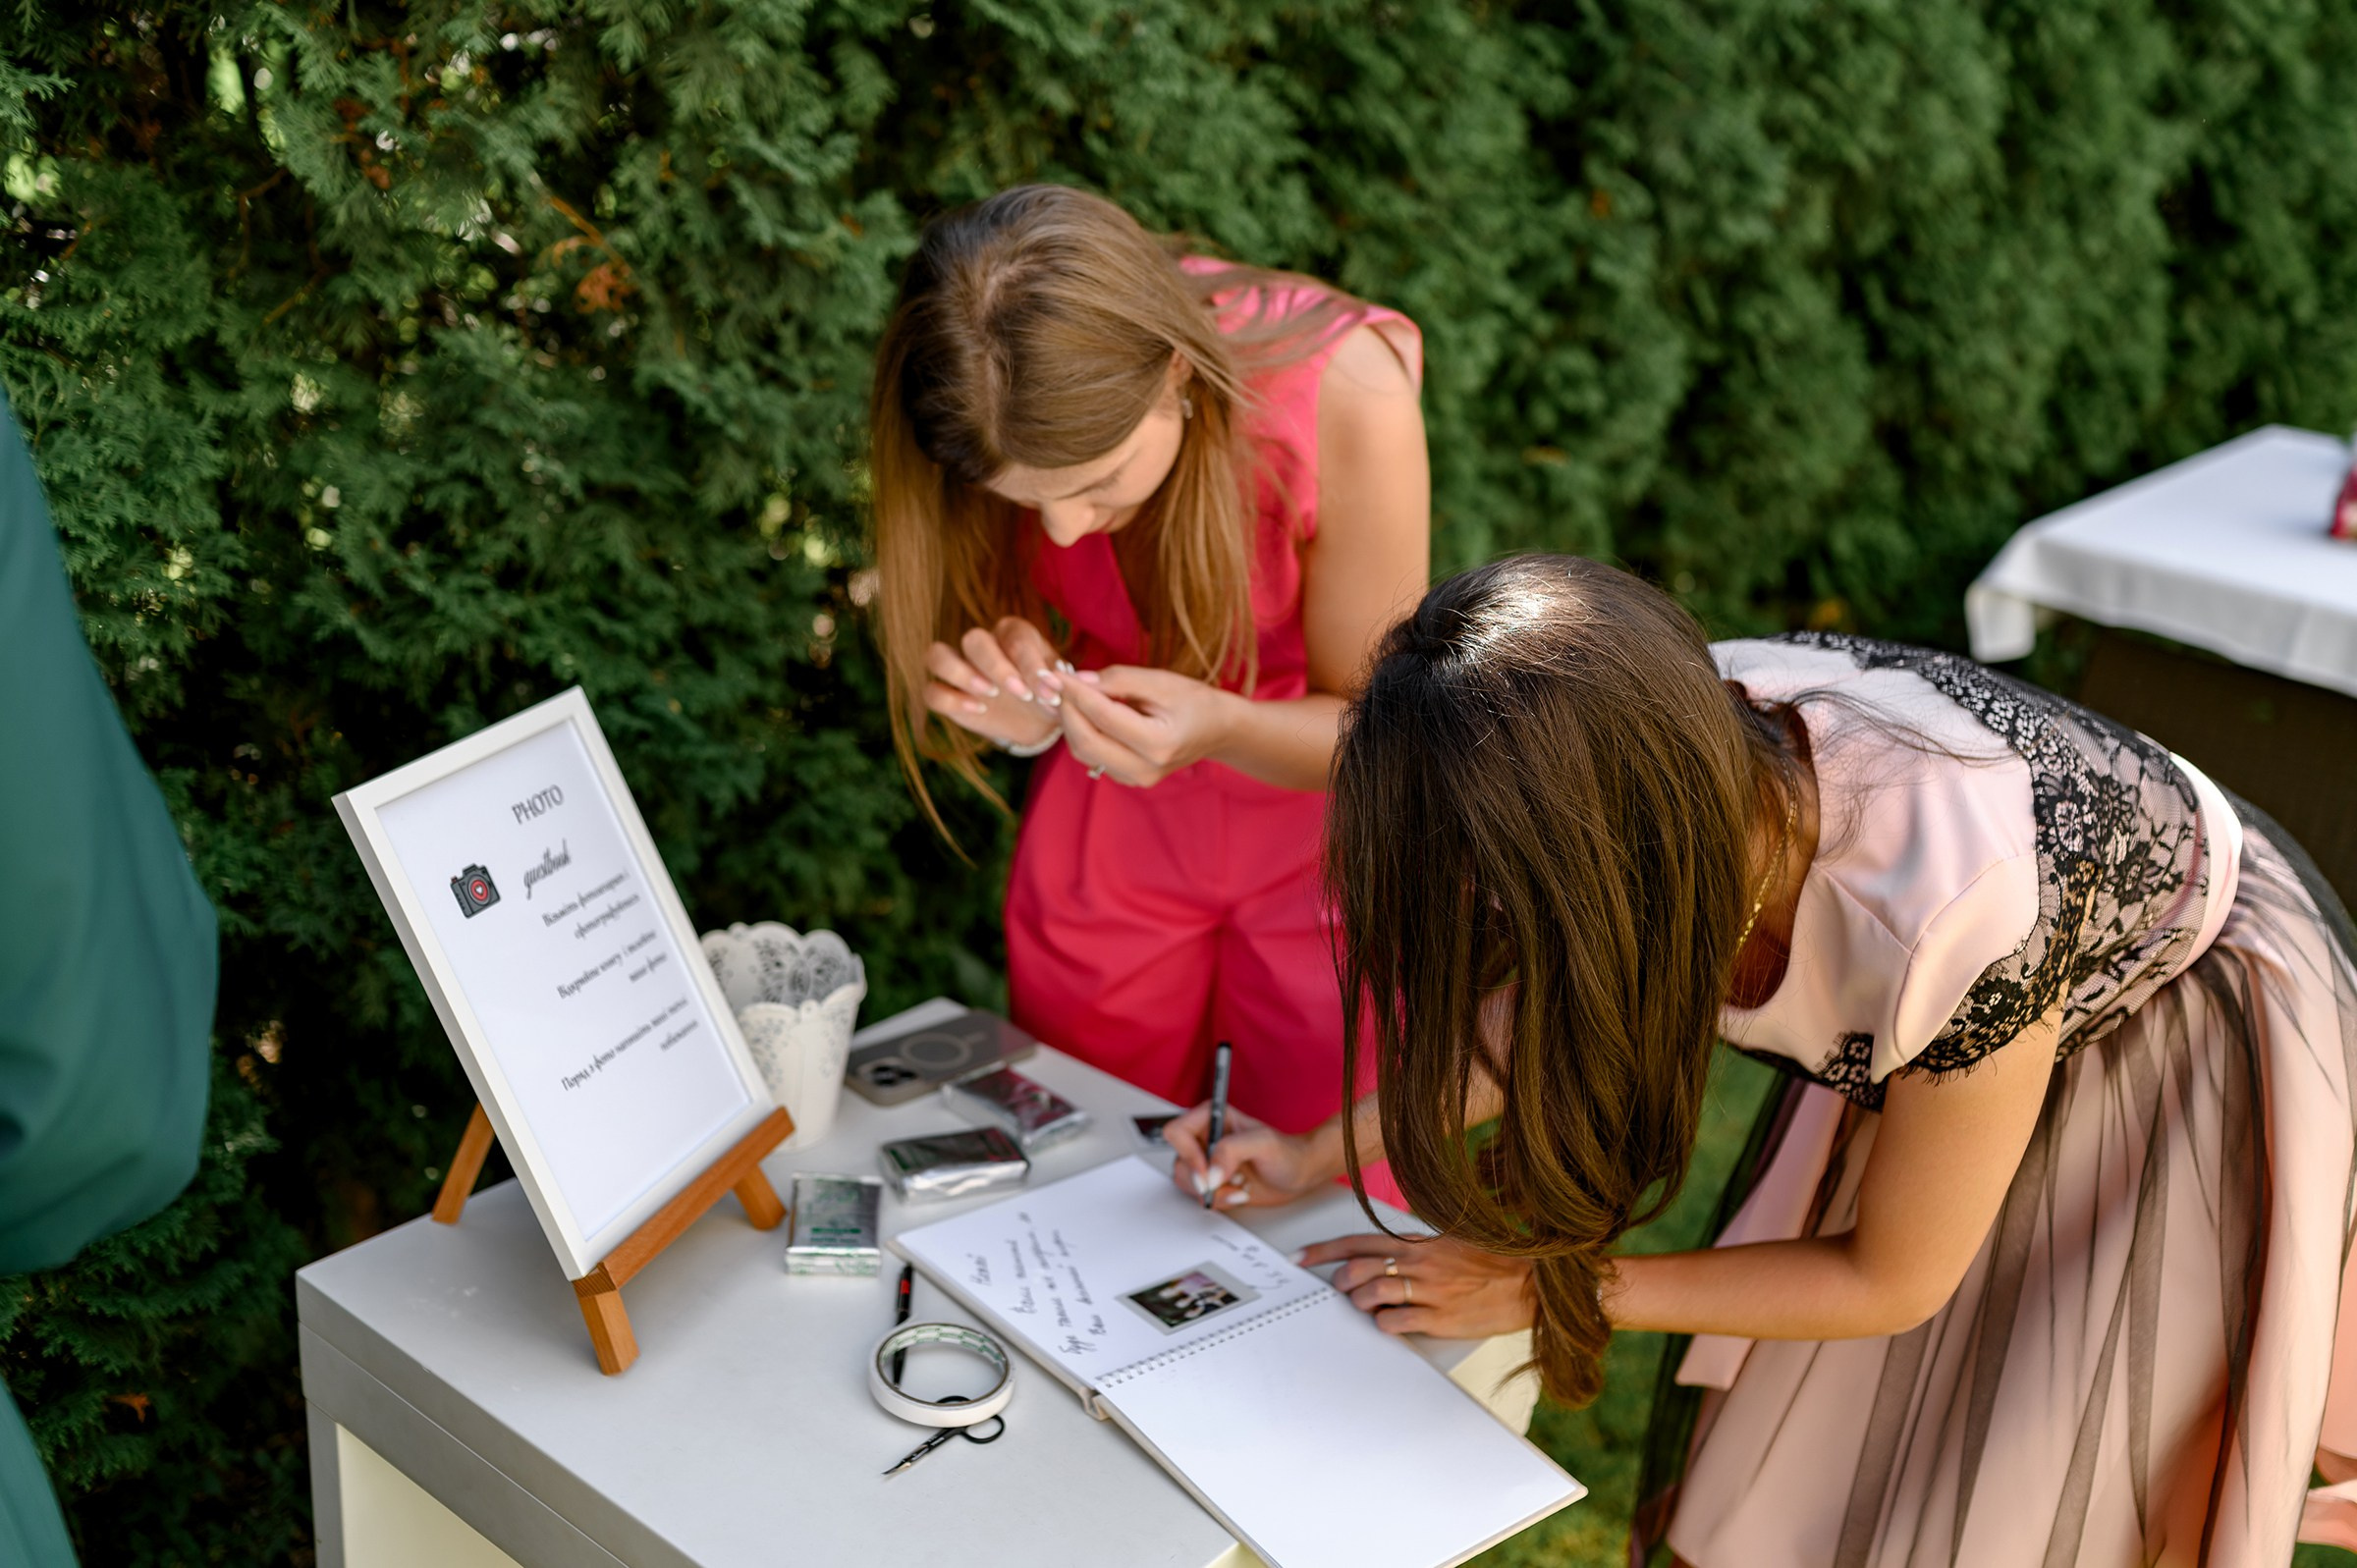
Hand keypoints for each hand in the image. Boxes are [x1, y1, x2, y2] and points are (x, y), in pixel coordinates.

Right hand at [922, 617, 1063, 748]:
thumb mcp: (1059, 685)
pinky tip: (978, 710)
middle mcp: (981, 642)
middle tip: (1021, 694)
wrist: (1036, 718)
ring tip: (990, 695)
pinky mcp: (944, 692)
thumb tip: (1057, 683)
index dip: (1032, 665)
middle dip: (997, 667)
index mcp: (1013, 631)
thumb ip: (1056, 682)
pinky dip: (950, 700)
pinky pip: (932, 691)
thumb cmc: (1047, 692)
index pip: (1016, 639)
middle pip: (974, 640)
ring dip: (962, 674)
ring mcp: (958, 666)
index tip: (1050, 691)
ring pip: (937, 656)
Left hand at [1045, 664, 1240, 787]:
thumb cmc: (1192, 700)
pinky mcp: (1128, 779)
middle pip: (1085, 741)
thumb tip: (1076, 680)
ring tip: (1072, 694)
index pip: (1102, 716)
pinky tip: (1086, 712)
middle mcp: (1145, 769)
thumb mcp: (1160, 681)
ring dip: (1071, 722)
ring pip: (1084, 752)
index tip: (1054, 672)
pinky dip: (1082, 733)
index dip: (1074, 692)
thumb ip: (1118, 679)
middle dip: (1066, 710)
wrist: (1217, 730)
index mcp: (1159, 743)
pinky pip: (1092, 757)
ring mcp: (1136, 779)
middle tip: (1058, 683)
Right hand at [1163, 1105, 1342, 1209]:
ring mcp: (1208, 1162)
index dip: (1188, 1154)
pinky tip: (1239, 1193)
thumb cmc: (1288, 1152)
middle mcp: (1206, 1138)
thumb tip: (1209, 1172)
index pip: (1177, 1131)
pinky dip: (1219, 1200)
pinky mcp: (1213, 1182)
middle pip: (1179, 1161)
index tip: (1207, 1171)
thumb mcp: (1264, 1143)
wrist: (1300, 1175)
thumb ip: (1232, 1150)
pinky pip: (1200, 1196)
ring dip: (1213, 1192)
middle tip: (1224, 1183)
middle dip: (1202, 1179)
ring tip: (1238, 1187)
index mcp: (1213, 1117)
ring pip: (1186, 1181)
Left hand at [1298, 1233, 1535, 1338]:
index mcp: (1417, 1242)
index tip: (1300, 1258)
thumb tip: (1376, 1260)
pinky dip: (1383, 1325)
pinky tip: (1390, 1324)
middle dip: (1338, 1282)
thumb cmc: (1487, 1265)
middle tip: (1339, 1292)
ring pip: (1370, 1295)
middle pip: (1357, 1268)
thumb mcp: (1446, 1246)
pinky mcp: (1439, 1318)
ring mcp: (1428, 1290)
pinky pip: (1395, 1322)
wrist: (1528, 1284)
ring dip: (1359, 1305)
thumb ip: (1411, 1250)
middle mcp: (1418, 1262)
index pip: (1357, 1241)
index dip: (1323, 1250)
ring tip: (1366, 1309)